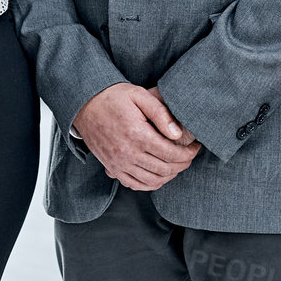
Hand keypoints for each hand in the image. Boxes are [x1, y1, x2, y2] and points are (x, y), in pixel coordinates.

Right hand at [72, 83, 201, 190]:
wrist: (84, 104)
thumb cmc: (113, 97)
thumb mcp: (139, 95)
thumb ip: (161, 113)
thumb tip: (178, 134)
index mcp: (137, 134)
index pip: (171, 153)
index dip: (188, 154)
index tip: (195, 147)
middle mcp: (127, 153)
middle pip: (164, 169)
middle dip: (182, 165)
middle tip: (189, 156)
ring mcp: (118, 163)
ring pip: (152, 181)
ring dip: (169, 176)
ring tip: (177, 164)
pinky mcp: (112, 167)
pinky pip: (135, 184)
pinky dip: (151, 184)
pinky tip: (159, 175)